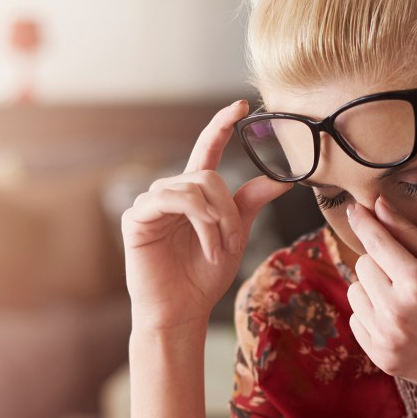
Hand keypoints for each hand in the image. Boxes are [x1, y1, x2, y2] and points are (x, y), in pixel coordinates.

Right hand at [122, 100, 291, 330]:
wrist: (182, 311)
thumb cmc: (203, 277)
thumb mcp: (235, 236)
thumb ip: (250, 205)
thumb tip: (280, 179)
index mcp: (194, 195)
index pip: (208, 150)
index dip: (221, 126)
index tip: (241, 106)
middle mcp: (170, 193)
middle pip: (209, 176)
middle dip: (229, 210)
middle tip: (233, 242)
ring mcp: (150, 203)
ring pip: (193, 187)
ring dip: (216, 221)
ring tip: (219, 250)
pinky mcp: (136, 217)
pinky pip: (172, 201)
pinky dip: (199, 224)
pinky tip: (205, 248)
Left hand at [345, 197, 416, 393]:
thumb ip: (412, 235)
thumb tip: (378, 206)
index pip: (376, 241)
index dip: (364, 222)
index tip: (355, 209)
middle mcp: (395, 310)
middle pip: (362, 265)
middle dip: (380, 262)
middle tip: (409, 274)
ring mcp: (386, 337)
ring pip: (354, 292)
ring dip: (373, 289)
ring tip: (404, 299)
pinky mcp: (381, 356)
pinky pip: (356, 320)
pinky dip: (372, 315)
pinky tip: (400, 320)